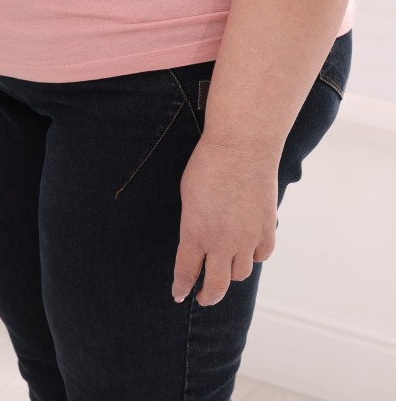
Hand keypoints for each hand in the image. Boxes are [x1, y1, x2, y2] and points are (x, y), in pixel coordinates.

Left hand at [172, 138, 280, 305]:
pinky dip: (253, 257)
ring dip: (229, 274)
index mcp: (195, 233)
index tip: (178, 295)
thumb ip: (192, 223)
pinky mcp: (268, 230)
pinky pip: (261, 255)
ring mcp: (247, 238)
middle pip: (216, 285)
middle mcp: (222, 242)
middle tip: (201, 297)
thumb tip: (197, 238)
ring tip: (223, 270)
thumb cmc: (207, 165)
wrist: (242, 148)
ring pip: (240, 273)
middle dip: (207, 296)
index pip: (186, 272)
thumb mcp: (188, 197)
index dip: (181, 287)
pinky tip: (247, 251)